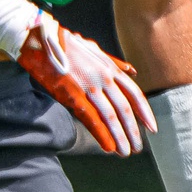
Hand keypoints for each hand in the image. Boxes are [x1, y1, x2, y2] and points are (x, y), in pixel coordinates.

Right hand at [17, 13, 154, 155]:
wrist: (39, 40)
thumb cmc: (65, 44)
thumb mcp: (93, 48)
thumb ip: (113, 62)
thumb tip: (133, 70)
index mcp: (109, 68)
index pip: (134, 94)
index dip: (144, 113)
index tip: (151, 128)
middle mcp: (103, 78)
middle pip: (124, 109)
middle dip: (133, 131)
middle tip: (137, 147)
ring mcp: (88, 86)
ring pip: (110, 116)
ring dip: (119, 136)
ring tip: (124, 151)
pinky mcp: (71, 94)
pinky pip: (90, 118)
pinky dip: (101, 134)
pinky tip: (108, 147)